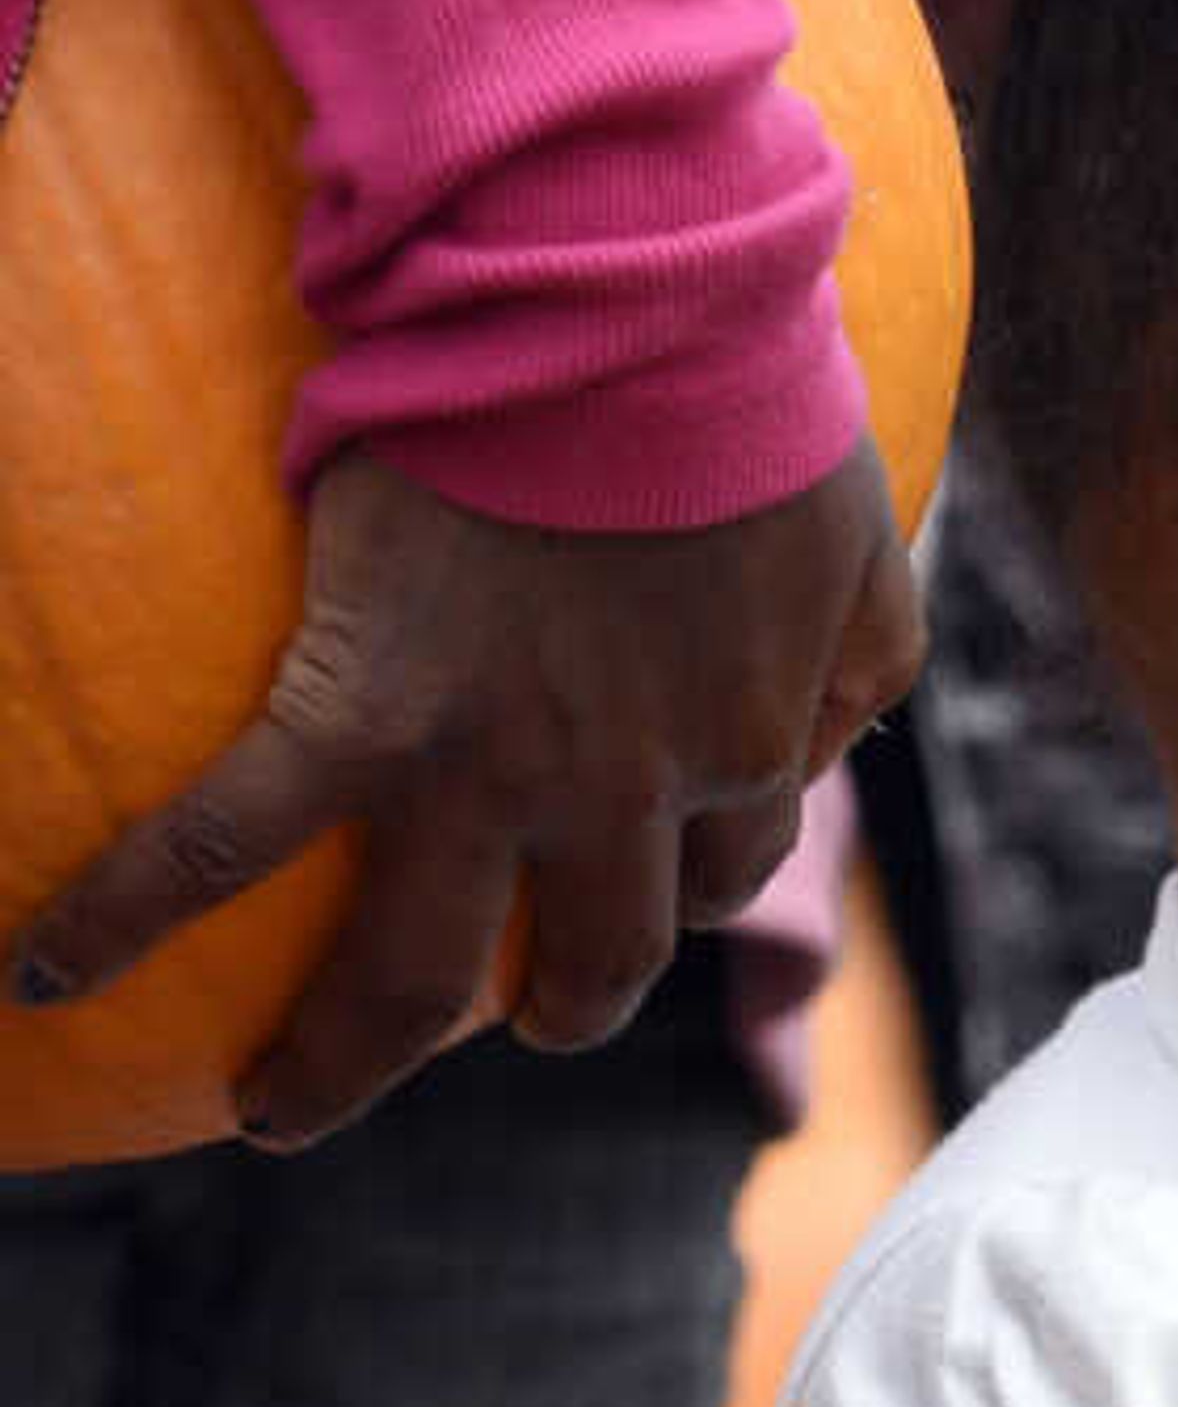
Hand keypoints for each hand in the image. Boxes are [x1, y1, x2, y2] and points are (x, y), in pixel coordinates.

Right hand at [10, 439, 923, 1147]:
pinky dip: (124, 914)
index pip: (716, 876)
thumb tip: (837, 746)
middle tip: (487, 1025)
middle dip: (545, 1015)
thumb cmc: (751, 395)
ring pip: (415, 981)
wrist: (630, 294)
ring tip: (280, 1112)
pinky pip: (223, 842)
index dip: (669, 889)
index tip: (621, 882)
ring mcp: (485, 767)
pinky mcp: (357, 707)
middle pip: (592, 970)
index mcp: (742, 753)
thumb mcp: (865, 553)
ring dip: (343, 1066)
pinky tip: (43, 971)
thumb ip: (861, 667)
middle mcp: (619, 797)